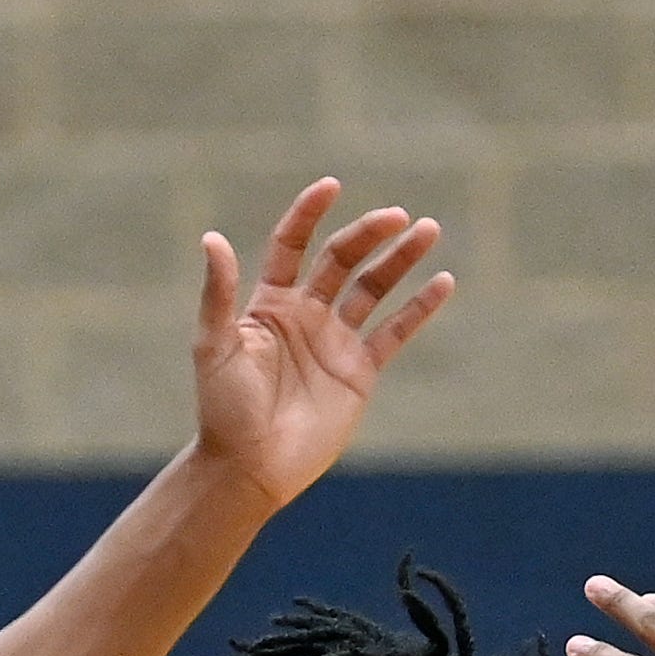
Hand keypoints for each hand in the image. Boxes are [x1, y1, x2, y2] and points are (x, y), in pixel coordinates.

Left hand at [190, 180, 455, 509]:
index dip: (310, 213)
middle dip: (369, 234)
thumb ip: (217, 294)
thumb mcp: (213, 346)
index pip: (293, 243)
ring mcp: (335, 342)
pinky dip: (419, 309)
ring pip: (374, 288)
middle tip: (397, 216)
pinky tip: (443, 282)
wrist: (250, 468)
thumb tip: (211, 239)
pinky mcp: (359, 372)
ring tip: (428, 229)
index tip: (331, 187)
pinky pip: (395, 333)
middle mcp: (306, 315)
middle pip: (342, 259)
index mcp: (271, 303)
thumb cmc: (223, 410)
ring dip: (401, 259)